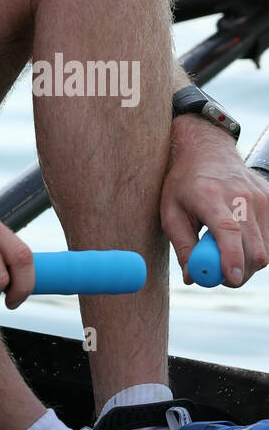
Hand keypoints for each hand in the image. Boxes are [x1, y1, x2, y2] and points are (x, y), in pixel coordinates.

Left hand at [161, 116, 268, 285]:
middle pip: (253, 248)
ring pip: (265, 248)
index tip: (230, 279)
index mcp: (210, 195)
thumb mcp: (170, 211)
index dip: (231, 259)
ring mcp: (260, 196)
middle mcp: (240, 195)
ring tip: (226, 246)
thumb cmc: (184, 184)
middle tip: (223, 276)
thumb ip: (182, 245)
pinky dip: (257, 247)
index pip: (228, 231)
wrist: (207, 150)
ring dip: (248, 261)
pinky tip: (240, 236)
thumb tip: (192, 277)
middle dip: (240, 272)